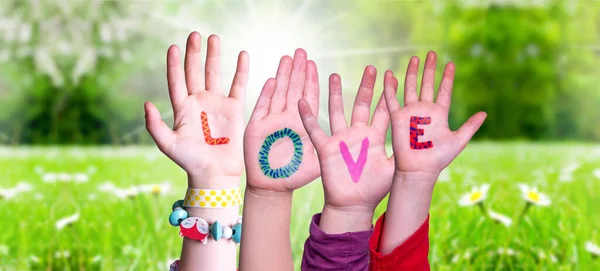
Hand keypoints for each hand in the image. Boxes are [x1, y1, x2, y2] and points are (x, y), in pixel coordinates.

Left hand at [144, 32, 248, 186]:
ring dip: (214, 56)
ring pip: (215, 74)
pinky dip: (241, 70)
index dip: (174, 64)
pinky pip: (238, 85)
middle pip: (195, 71)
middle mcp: (199, 102)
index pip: (176, 80)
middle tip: (195, 34)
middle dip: (194, 53)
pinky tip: (242, 55)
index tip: (173, 47)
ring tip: (214, 38)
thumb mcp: (168, 145)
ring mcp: (217, 104)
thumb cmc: (190, 162)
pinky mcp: (234, 109)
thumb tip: (147, 104)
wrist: (214, 174)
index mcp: (182, 108)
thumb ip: (155, 125)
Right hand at [244, 49, 319, 192]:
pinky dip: (266, 94)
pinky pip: (262, 108)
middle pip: (294, 90)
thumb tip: (349, 143)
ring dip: (283, 76)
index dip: (311, 81)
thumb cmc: (295, 176)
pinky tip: (271, 80)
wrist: (272, 188)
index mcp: (303, 125)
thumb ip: (328, 150)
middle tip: (302, 51)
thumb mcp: (317, 163)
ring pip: (278, 94)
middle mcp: (288, 119)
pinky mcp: (256, 128)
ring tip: (287, 58)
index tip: (314, 64)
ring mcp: (272, 122)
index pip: (309, 98)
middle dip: (297, 71)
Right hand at [298, 66, 396, 213]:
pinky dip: (308, 117)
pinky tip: (302, 102)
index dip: (388, 94)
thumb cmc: (375, 189)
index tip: (393, 76)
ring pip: (337, 110)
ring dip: (334, 93)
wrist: (354, 205)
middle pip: (361, 104)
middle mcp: (358, 133)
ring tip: (333, 75)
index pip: (383, 110)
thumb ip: (404, 151)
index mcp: (375, 136)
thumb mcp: (394, 168)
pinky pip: (315, 130)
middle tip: (370, 67)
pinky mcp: (326, 148)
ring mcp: (341, 139)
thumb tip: (424, 141)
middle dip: (365, 86)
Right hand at [384, 51, 486, 176]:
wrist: (418, 169)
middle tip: (432, 53)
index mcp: (439, 114)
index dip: (447, 78)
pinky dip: (389, 87)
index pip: (444, 91)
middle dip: (430, 69)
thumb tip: (485, 113)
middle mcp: (425, 110)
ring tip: (415, 58)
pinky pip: (392, 99)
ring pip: (410, 87)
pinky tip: (388, 74)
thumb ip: (470, 126)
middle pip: (427, 84)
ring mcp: (410, 112)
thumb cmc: (438, 159)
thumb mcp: (458, 141)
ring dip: (412, 73)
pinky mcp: (397, 117)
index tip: (451, 64)